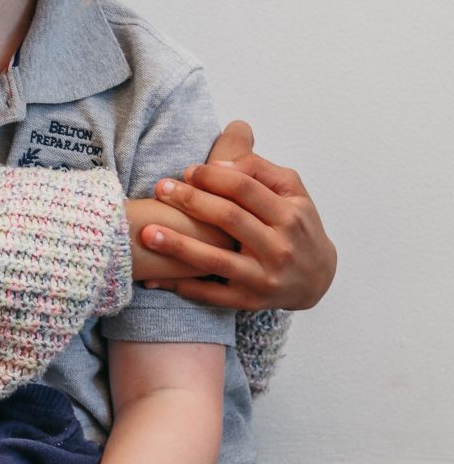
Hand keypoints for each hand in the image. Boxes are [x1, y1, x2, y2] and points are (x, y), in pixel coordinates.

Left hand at [139, 122, 336, 310]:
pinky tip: (153, 278)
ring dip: (178, 246)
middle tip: (160, 189)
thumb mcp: (292, 191)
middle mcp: (279, 247)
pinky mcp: (249, 301)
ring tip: (146, 233)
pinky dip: (181, 286)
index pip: (246, 188)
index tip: (187, 171)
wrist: (316, 278)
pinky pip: (210, 295)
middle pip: (228, 218)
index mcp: (289, 215)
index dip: (212, 176)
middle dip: (190, 201)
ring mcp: (264, 278)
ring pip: (215, 260)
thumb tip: (218, 162)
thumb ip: (258, 170)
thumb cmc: (296, 225)